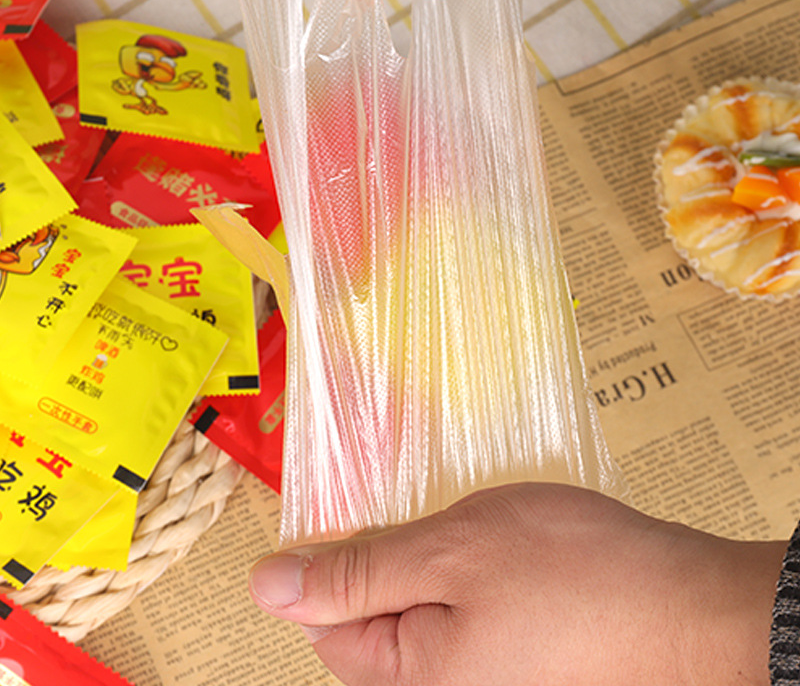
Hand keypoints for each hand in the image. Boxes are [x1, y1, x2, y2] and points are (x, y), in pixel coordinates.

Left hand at [247, 482, 785, 685]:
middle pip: (378, 619)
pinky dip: (471, 570)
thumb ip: (357, 573)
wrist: (692, 605)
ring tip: (474, 524)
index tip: (357, 512)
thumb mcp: (449, 552)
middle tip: (430, 513)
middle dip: (392, 556)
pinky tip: (504, 542)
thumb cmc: (575, 574)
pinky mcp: (521, 654)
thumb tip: (268, 585)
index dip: (334, 563)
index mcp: (413, 677)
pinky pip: (470, 611)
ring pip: (427, 608)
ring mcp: (487, 673)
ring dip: (436, 558)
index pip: (328, 626)